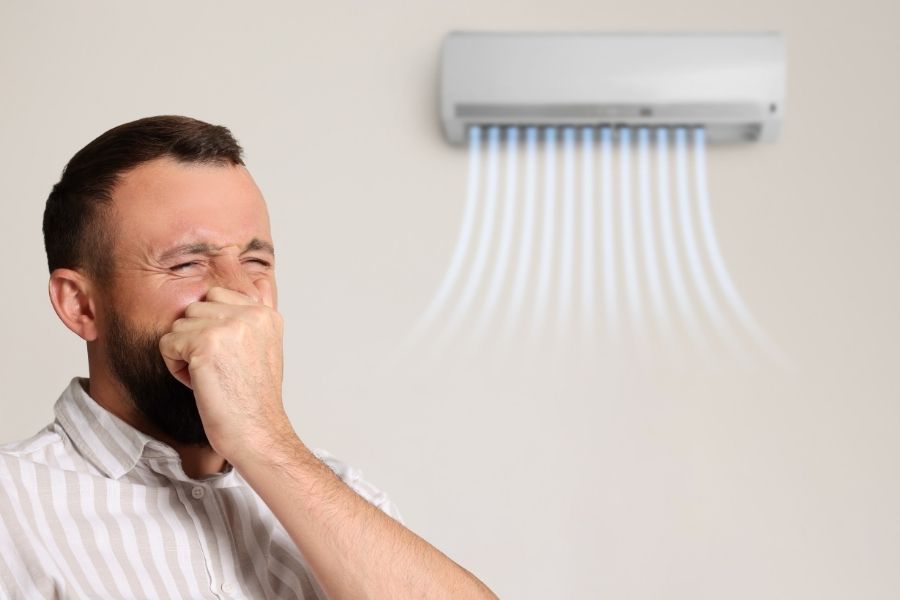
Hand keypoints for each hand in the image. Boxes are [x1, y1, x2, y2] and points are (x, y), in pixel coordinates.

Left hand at [158, 282, 292, 462]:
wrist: (257, 433)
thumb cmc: (254, 400)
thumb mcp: (263, 349)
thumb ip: (249, 320)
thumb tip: (237, 290)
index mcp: (266, 313)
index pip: (217, 295)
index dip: (211, 326)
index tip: (226, 356)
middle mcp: (251, 314)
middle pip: (195, 307)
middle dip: (195, 337)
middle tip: (215, 368)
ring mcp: (229, 326)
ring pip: (179, 324)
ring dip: (184, 352)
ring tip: (208, 376)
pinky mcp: (206, 343)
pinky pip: (167, 342)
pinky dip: (174, 366)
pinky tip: (198, 382)